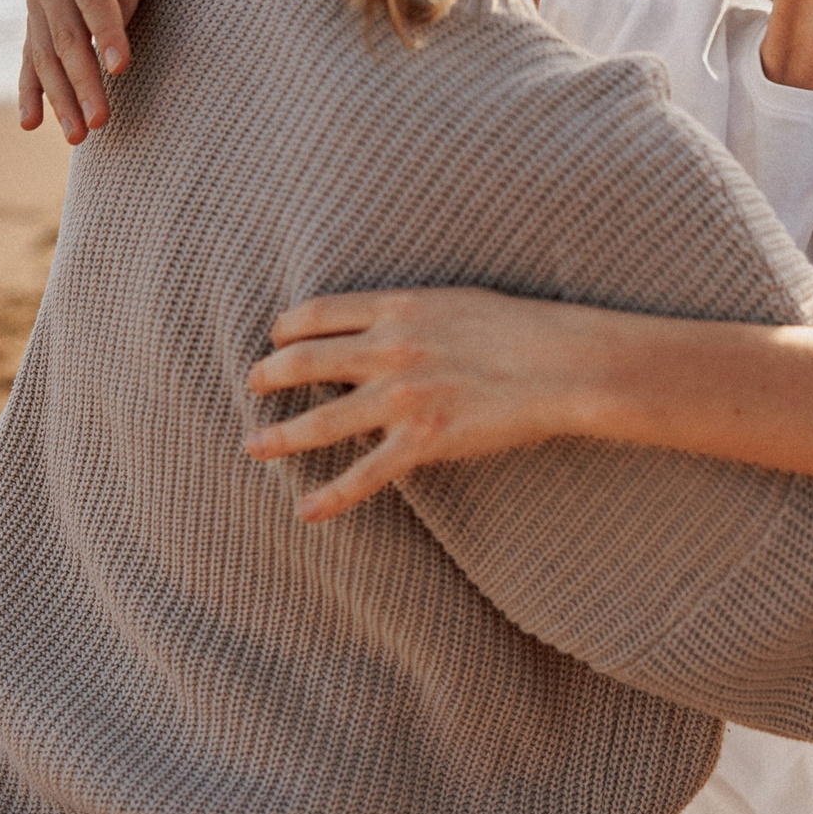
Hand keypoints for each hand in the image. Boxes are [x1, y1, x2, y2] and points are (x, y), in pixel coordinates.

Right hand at [19, 0, 174, 142]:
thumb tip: (115, 27)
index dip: (107, 32)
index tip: (121, 67)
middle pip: (66, 36)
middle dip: (83, 81)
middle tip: (100, 120)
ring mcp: (37, 2)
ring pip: (46, 57)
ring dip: (60, 99)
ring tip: (78, 137)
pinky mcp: (35, 24)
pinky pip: (30, 62)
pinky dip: (31, 93)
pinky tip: (31, 123)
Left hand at [243, 289, 609, 521]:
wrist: (561, 364)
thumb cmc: (519, 328)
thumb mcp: (454, 301)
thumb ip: (410, 313)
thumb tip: (380, 323)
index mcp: (397, 309)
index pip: (317, 313)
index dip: (286, 327)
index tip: (275, 338)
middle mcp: (390, 349)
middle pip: (304, 361)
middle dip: (269, 375)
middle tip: (252, 385)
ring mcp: (403, 397)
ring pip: (321, 420)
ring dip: (279, 435)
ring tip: (253, 445)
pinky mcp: (424, 441)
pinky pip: (365, 475)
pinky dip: (331, 497)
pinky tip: (306, 512)